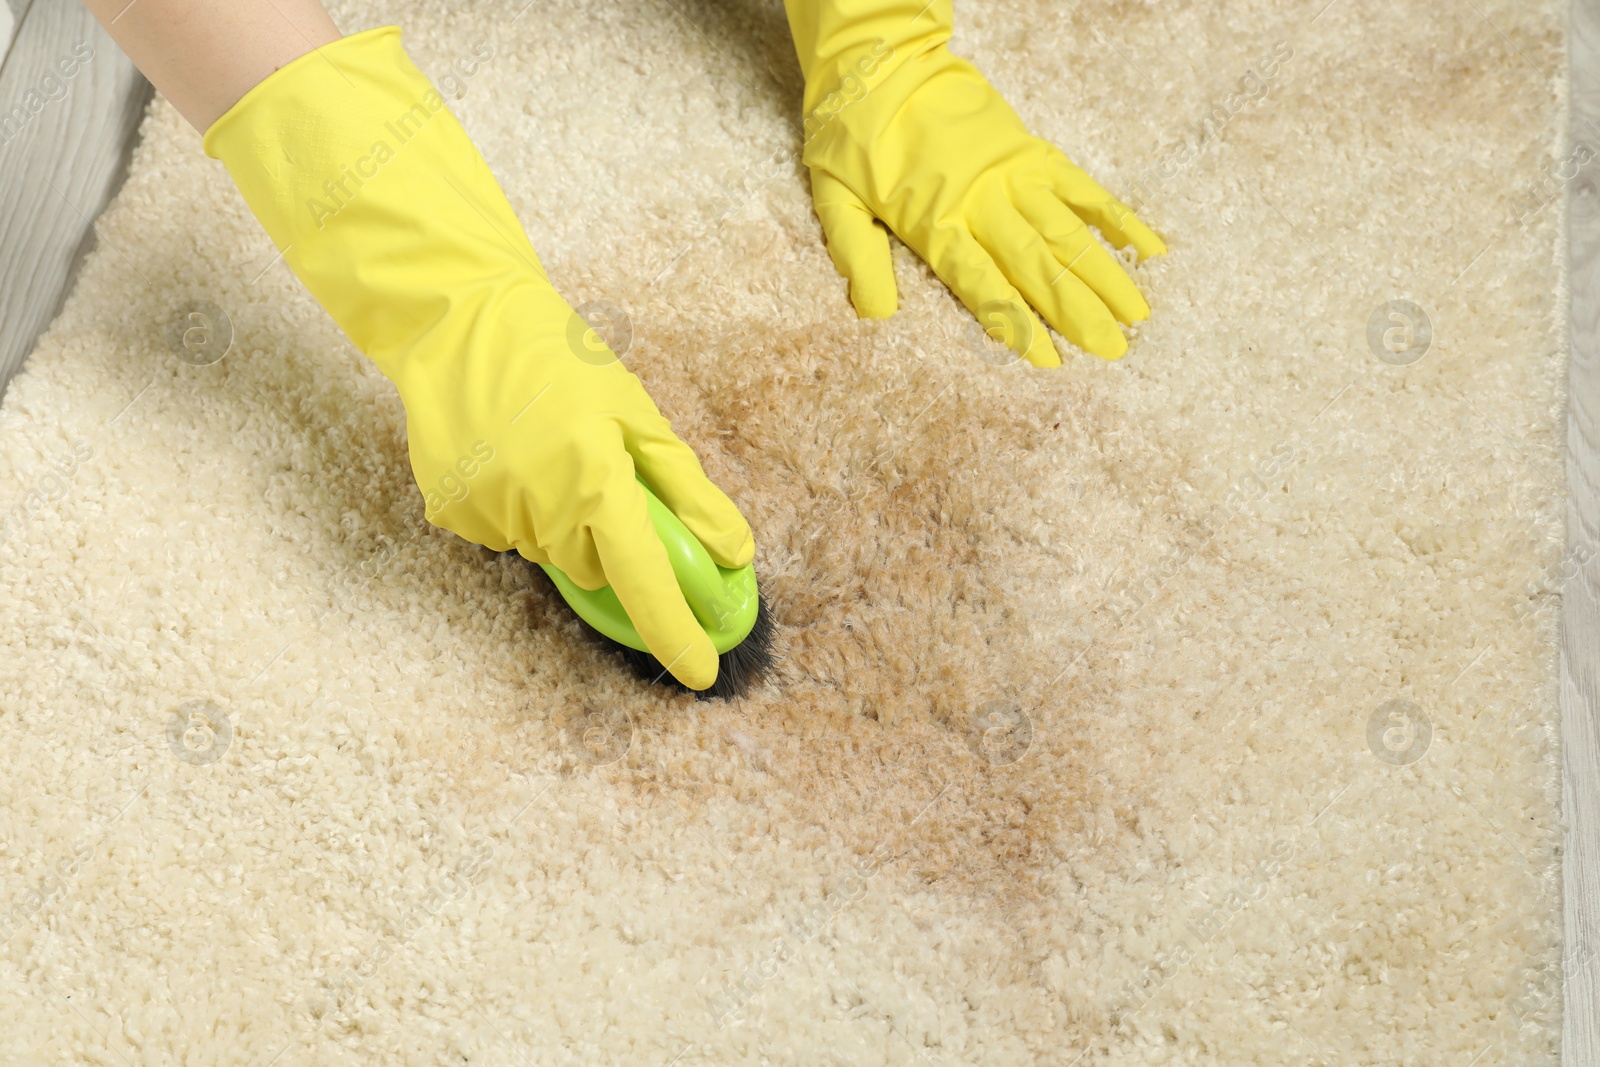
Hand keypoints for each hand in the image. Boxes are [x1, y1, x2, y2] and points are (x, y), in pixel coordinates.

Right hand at [204, 27, 751, 688]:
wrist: (457, 322)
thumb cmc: (560, 359)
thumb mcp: (636, 414)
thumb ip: (686, 490)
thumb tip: (734, 552)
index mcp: (595, 481)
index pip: (644, 580)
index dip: (675, 631)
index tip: (701, 673)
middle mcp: (540, 509)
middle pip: (597, 569)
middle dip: (610, 538)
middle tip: (597, 473)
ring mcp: (489, 515)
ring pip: (551, 554)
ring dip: (563, 522)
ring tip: (545, 451)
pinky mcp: (452, 514)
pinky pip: (507, 536)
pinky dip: (519, 510)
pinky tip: (508, 457)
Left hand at [785, 0, 1164, 365]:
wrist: (881, 61)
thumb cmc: (852, 135)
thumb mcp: (834, 199)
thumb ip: (856, 256)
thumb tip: (874, 314)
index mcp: (935, 222)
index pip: (983, 285)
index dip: (1018, 323)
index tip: (1051, 360)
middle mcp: (982, 202)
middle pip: (1037, 265)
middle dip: (1077, 311)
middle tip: (1114, 350)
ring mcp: (1013, 175)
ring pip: (1067, 231)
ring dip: (1104, 274)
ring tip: (1136, 315)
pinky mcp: (1031, 151)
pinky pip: (1081, 187)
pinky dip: (1115, 217)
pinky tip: (1147, 248)